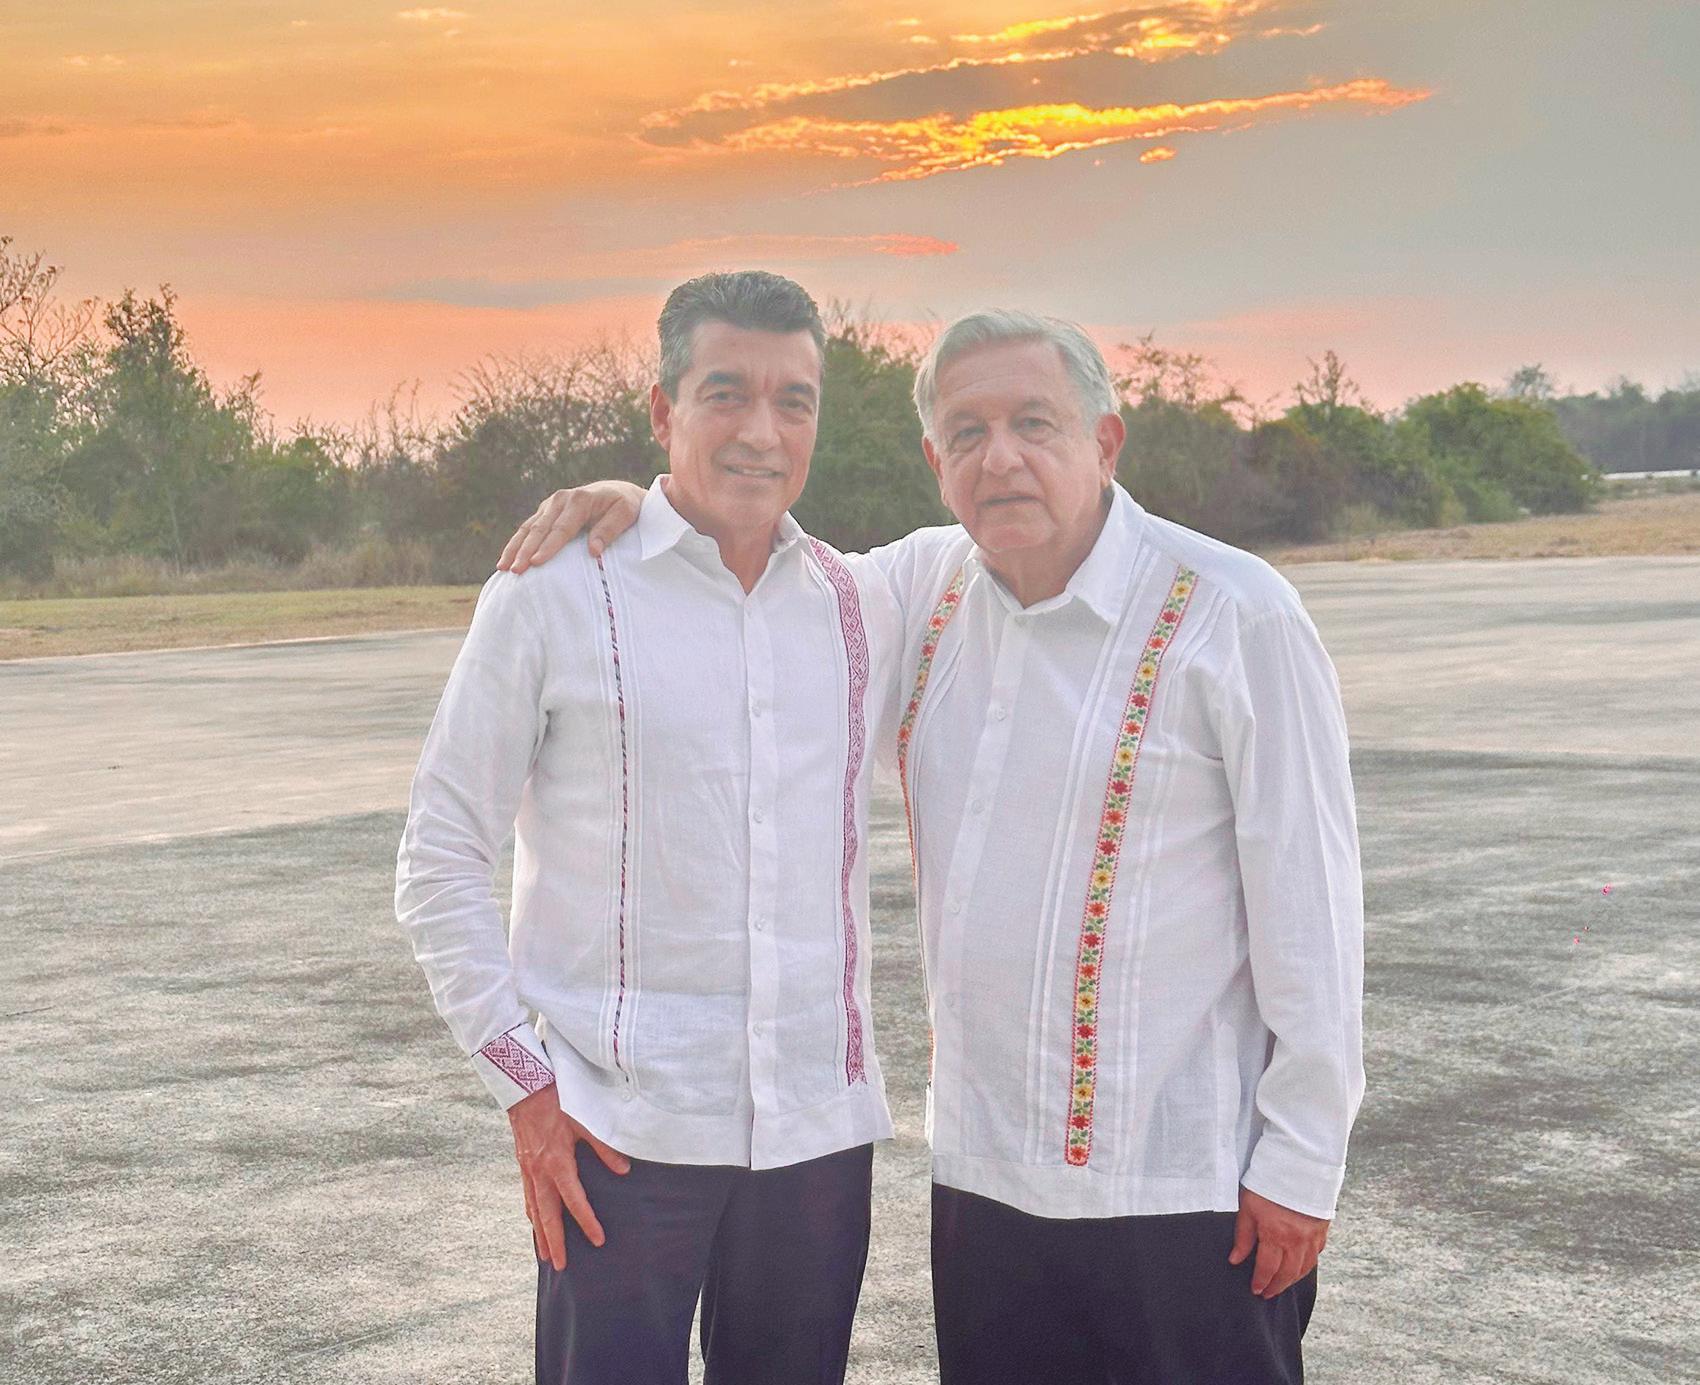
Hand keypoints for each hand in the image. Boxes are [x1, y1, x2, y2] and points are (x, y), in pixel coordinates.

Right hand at [498, 480, 646, 571]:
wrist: (619, 491)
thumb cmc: (625, 505)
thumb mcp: (625, 514)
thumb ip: (609, 530)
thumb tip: (593, 551)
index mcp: (579, 500)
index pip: (561, 528)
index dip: (548, 547)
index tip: (536, 563)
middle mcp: (561, 499)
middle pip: (539, 529)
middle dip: (525, 551)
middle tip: (515, 570)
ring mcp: (551, 505)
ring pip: (528, 528)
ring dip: (514, 548)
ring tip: (503, 567)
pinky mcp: (546, 511)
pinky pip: (528, 528)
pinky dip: (516, 543)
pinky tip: (506, 559)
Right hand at [507, 1084, 630, 1268]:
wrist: (524, 1087)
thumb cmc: (557, 1102)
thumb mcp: (584, 1121)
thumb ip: (604, 1147)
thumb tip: (624, 1169)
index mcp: (557, 1163)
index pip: (574, 1200)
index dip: (587, 1221)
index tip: (597, 1240)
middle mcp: (540, 1172)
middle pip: (548, 1215)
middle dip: (555, 1242)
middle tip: (561, 1266)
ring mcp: (528, 1170)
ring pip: (534, 1210)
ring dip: (540, 1234)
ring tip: (545, 1256)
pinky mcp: (522, 1165)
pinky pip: (527, 1197)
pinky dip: (532, 1214)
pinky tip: (535, 1223)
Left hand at [1227, 1186, 1329, 1297]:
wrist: (1298, 1165)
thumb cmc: (1269, 1183)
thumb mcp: (1248, 1208)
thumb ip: (1243, 1236)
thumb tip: (1235, 1259)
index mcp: (1276, 1236)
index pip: (1267, 1269)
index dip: (1261, 1282)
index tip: (1256, 1290)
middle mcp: (1296, 1241)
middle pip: (1287, 1274)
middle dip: (1276, 1286)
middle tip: (1267, 1293)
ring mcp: (1312, 1237)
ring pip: (1304, 1268)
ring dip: (1292, 1279)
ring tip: (1282, 1283)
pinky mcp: (1322, 1230)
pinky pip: (1316, 1255)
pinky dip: (1307, 1265)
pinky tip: (1301, 1266)